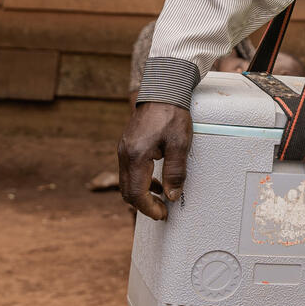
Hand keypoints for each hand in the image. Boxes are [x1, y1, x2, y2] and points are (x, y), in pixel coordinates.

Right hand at [118, 102, 191, 220]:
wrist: (162, 91)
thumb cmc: (171, 114)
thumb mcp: (180, 144)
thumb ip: (176, 172)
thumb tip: (172, 195)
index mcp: (136, 156)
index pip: (136, 193)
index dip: (149, 208)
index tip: (161, 214)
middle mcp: (125, 154)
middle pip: (127, 191)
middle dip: (144, 204)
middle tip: (161, 210)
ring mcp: (124, 149)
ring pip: (127, 181)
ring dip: (142, 193)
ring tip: (162, 197)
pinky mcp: (128, 145)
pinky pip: (130, 170)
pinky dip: (141, 180)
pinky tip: (157, 181)